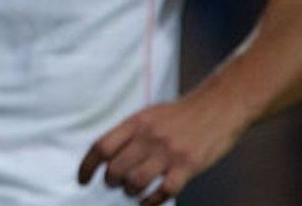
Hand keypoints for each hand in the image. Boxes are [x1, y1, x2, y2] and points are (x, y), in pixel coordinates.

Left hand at [77, 92, 248, 204]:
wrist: (219, 106)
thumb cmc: (181, 114)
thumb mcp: (149, 115)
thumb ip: (129, 133)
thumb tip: (105, 156)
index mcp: (136, 122)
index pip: (101, 147)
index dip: (87, 167)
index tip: (82, 180)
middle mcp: (149, 137)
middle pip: (115, 169)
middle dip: (111, 182)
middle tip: (115, 184)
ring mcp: (169, 152)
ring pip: (136, 182)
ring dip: (130, 191)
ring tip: (132, 191)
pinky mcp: (188, 165)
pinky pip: (164, 191)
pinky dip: (152, 201)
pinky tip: (148, 201)